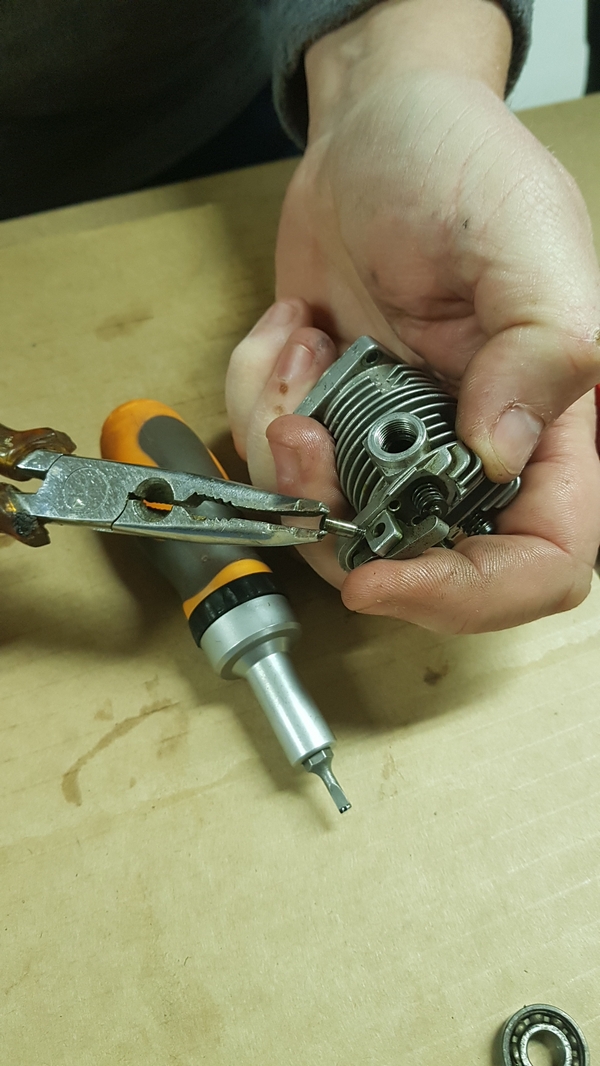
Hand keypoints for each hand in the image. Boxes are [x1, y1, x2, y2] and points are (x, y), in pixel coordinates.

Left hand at [226, 0, 599, 631]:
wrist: (372, 130)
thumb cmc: (458, 165)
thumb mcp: (522, 237)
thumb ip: (542, 348)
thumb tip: (503, 453)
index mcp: (550, 423)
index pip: (541, 560)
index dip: (466, 593)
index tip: (381, 577)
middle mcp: (475, 449)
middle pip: (417, 559)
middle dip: (339, 513)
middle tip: (302, 430)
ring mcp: (397, 442)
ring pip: (328, 519)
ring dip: (288, 449)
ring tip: (302, 350)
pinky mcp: (333, 421)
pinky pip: (277, 461)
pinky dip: (262, 400)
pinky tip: (294, 332)